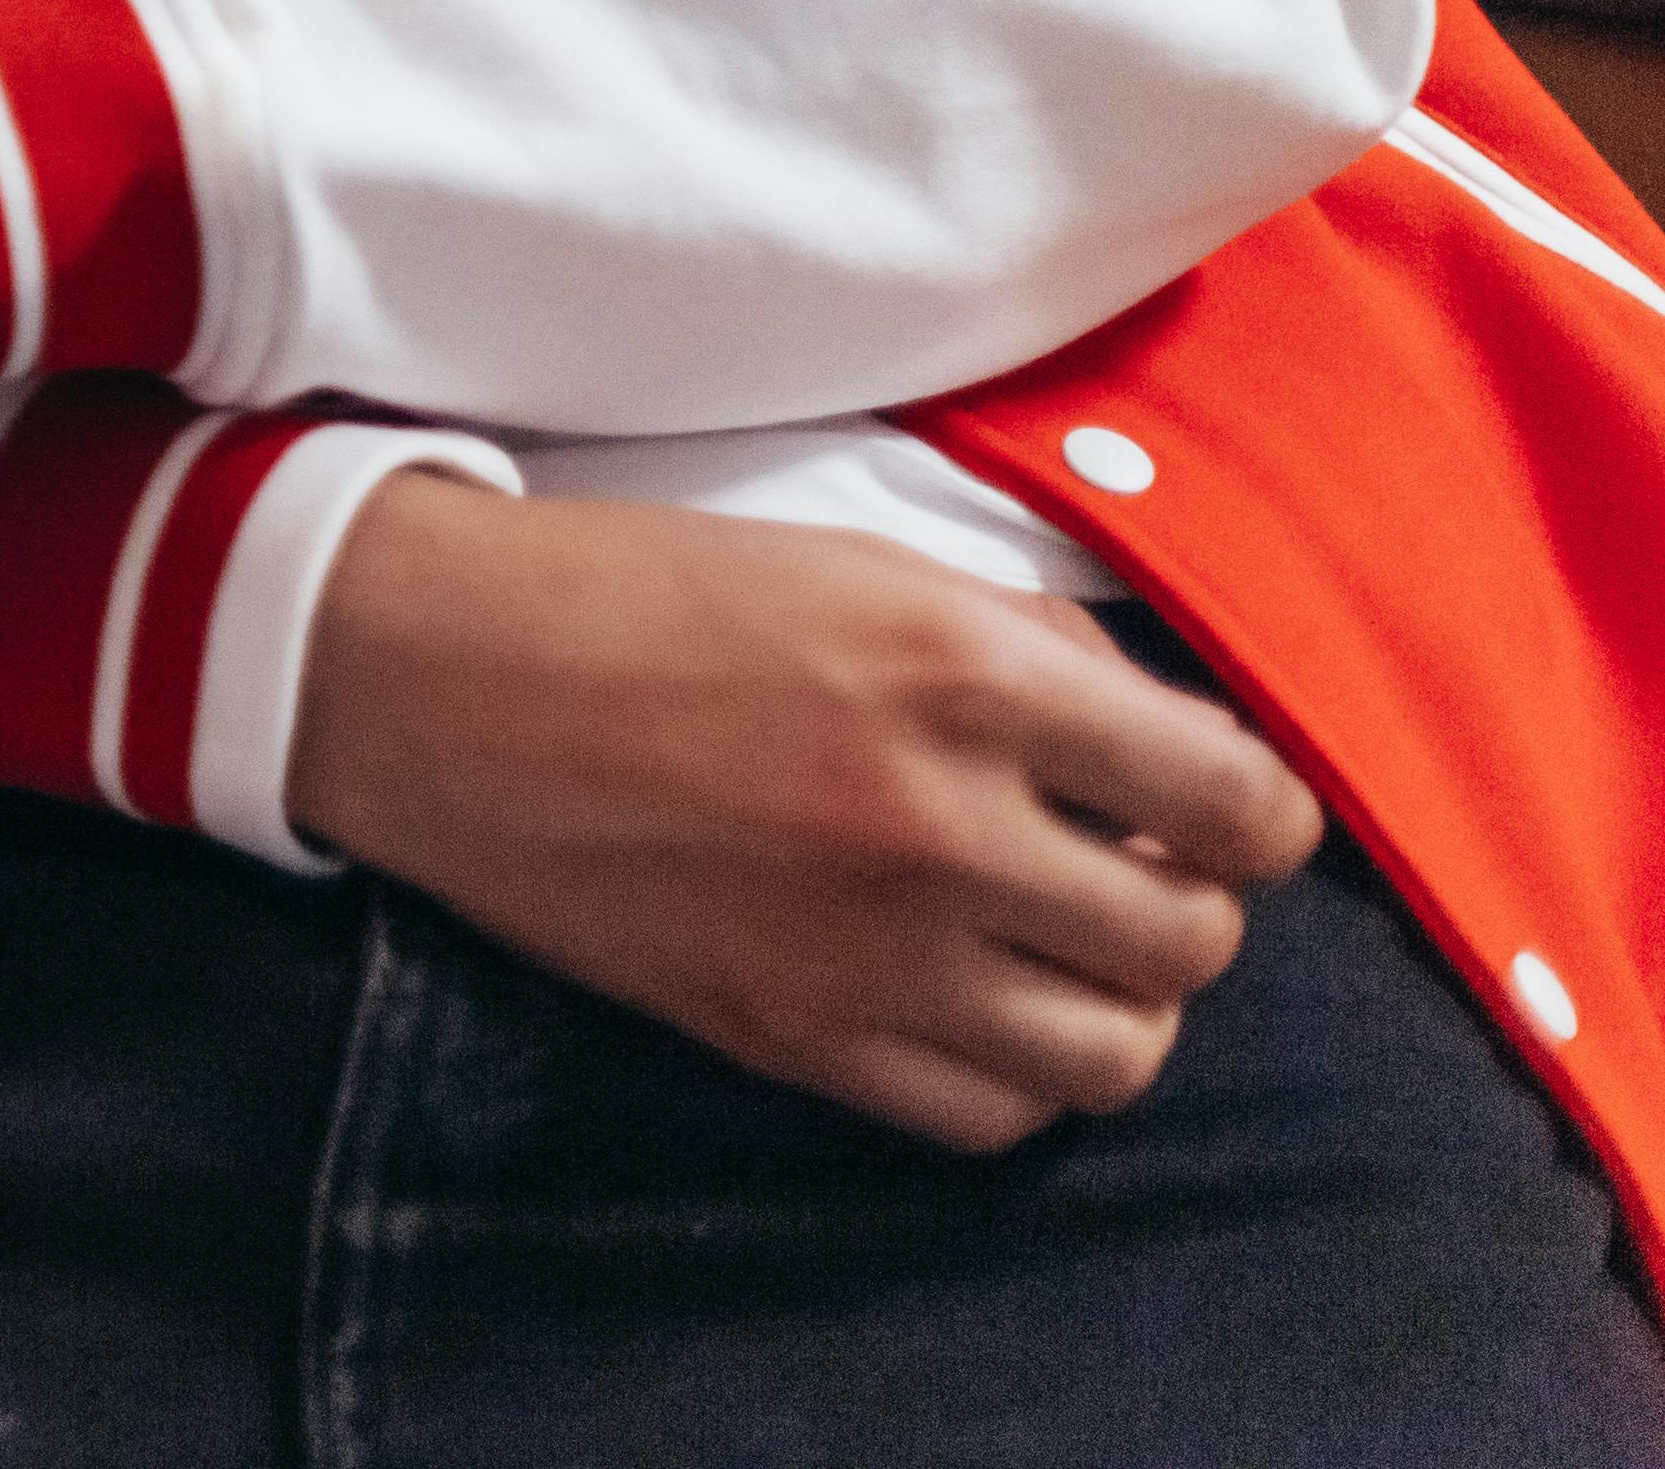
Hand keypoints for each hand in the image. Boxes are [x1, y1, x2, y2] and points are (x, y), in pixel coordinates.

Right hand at [286, 478, 1325, 1153]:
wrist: (428, 674)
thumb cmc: (635, 592)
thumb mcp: (856, 560)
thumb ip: (1027, 650)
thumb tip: (1145, 744)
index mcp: (965, 674)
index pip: (1239, 802)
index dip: (1250, 809)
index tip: (1205, 800)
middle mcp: (937, 825)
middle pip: (1191, 939)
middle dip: (1178, 899)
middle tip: (1108, 857)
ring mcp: (862, 950)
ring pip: (1118, 1054)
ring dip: (1111, 999)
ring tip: (1047, 942)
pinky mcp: (785, 1034)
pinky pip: (989, 1116)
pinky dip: (1009, 1070)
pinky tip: (960, 996)